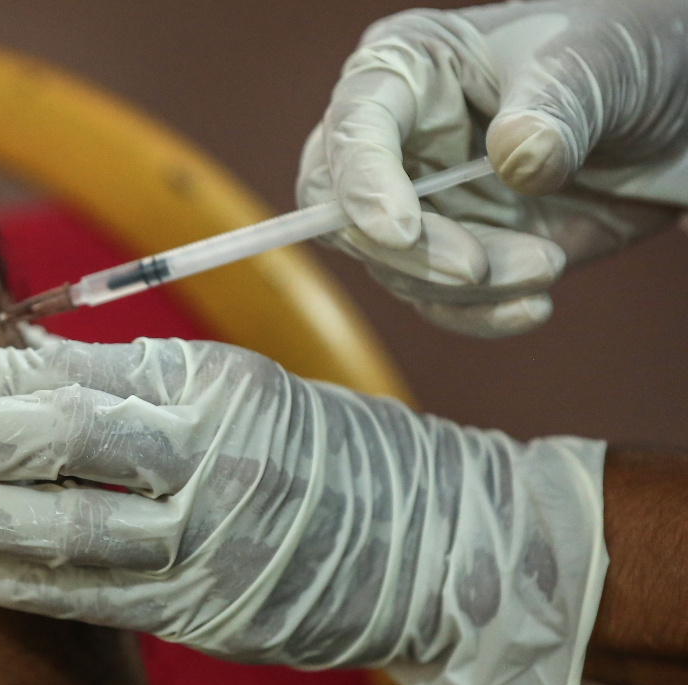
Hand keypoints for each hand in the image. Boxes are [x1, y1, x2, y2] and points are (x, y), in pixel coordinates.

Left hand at [0, 338, 607, 684]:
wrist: (428, 539)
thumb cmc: (308, 448)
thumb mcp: (231, 388)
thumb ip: (127, 380)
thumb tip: (14, 360)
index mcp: (209, 385)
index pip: (75, 375)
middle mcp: (209, 456)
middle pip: (62, 441)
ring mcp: (209, 539)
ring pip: (69, 527)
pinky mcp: (205, 608)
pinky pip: (96, 596)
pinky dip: (20, 581)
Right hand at [297, 0, 686, 336]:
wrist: (679, 113)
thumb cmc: (624, 53)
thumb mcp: (596, 63)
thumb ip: (553, 108)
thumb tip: (513, 160)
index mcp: (406, 68)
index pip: (353, 127)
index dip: (363, 182)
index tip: (401, 231)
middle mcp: (395, 138)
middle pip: (345, 211)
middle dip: (406, 251)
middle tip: (473, 269)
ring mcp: (422, 200)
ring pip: (396, 267)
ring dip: (469, 287)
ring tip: (548, 265)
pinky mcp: (455, 251)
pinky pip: (437, 303)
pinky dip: (480, 316)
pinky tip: (534, 306)